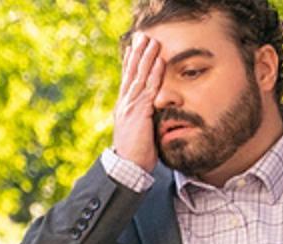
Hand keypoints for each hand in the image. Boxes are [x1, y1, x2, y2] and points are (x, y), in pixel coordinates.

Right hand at [111, 34, 163, 171]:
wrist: (128, 167)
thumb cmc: (135, 153)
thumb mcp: (138, 131)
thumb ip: (142, 118)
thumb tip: (149, 112)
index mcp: (124, 108)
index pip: (127, 81)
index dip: (130, 64)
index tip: (133, 49)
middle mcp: (124, 104)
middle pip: (131, 74)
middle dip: (137, 54)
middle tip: (142, 37)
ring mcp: (130, 107)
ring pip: (139, 76)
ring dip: (146, 58)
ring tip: (151, 42)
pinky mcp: (139, 112)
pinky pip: (148, 88)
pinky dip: (154, 74)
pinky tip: (159, 62)